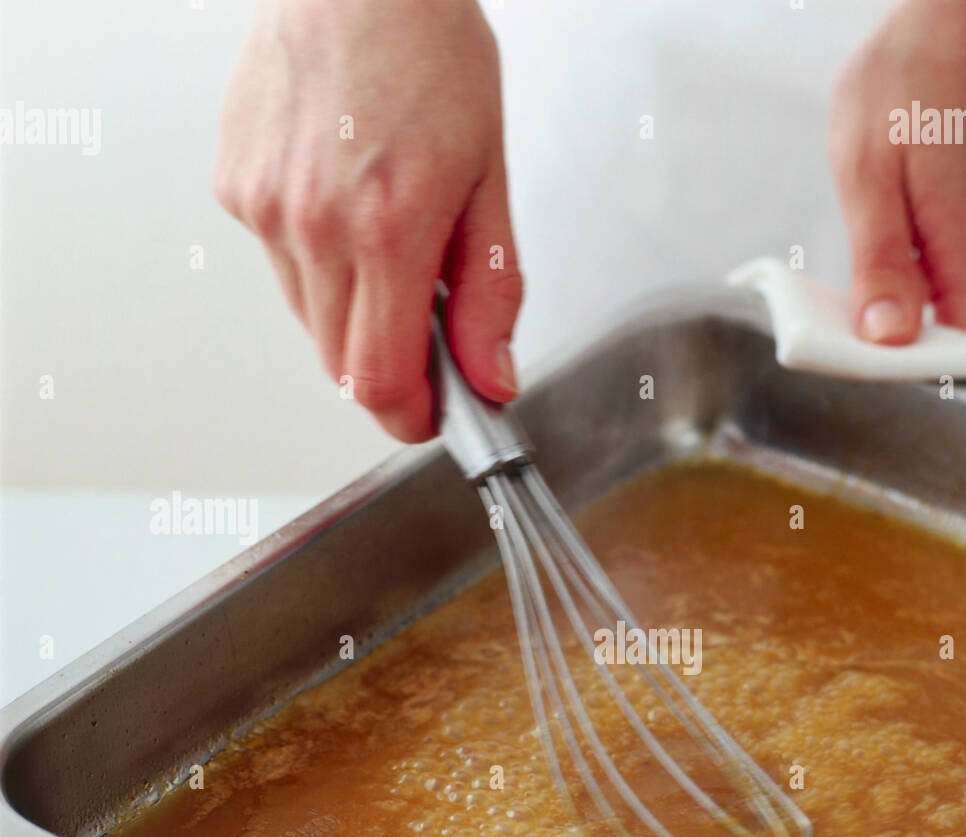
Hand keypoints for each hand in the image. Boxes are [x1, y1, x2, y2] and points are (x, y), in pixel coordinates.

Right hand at [213, 0, 521, 442]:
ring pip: (309, 323)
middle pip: (342, 367)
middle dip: (392, 372)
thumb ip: (492, 293)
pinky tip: (344, 209)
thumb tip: (491, 376)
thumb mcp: (489, 179)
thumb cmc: (428, 53)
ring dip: (355, 317)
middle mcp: (313, 226)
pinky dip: (318, 266)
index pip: (380, 382)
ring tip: (391, 246)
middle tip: (433, 338)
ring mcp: (265, 209)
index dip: (412, 418)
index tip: (437, 416)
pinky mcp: (236, 189)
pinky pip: (282, 269)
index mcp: (387, 229)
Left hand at [830, 0, 965, 344]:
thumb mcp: (869, 173)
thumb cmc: (908, 88)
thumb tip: (887, 335)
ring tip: (859, 315)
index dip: (912, 383)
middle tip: (846, 349)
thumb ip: (880, 262)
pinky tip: (883, 288)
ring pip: (958, 332)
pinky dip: (919, 309)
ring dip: (908, 337)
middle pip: (960, 357)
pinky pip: (957, 302)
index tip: (862, 377)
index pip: (962, 363)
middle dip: (904, 365)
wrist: (956, 32)